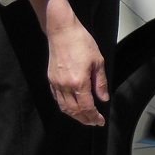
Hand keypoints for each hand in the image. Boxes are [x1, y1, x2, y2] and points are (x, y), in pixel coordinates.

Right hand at [27, 0, 107, 126]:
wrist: (62, 31)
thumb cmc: (82, 42)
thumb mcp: (98, 61)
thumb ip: (100, 82)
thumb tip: (103, 99)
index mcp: (79, 82)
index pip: (86, 107)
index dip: (94, 116)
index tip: (100, 121)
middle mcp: (65, 86)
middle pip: (74, 111)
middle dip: (84, 119)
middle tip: (94, 123)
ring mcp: (56, 83)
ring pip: (64, 107)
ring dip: (74, 115)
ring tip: (84, 118)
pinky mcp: (51, 79)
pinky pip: (57, 98)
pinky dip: (65, 106)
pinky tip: (72, 106)